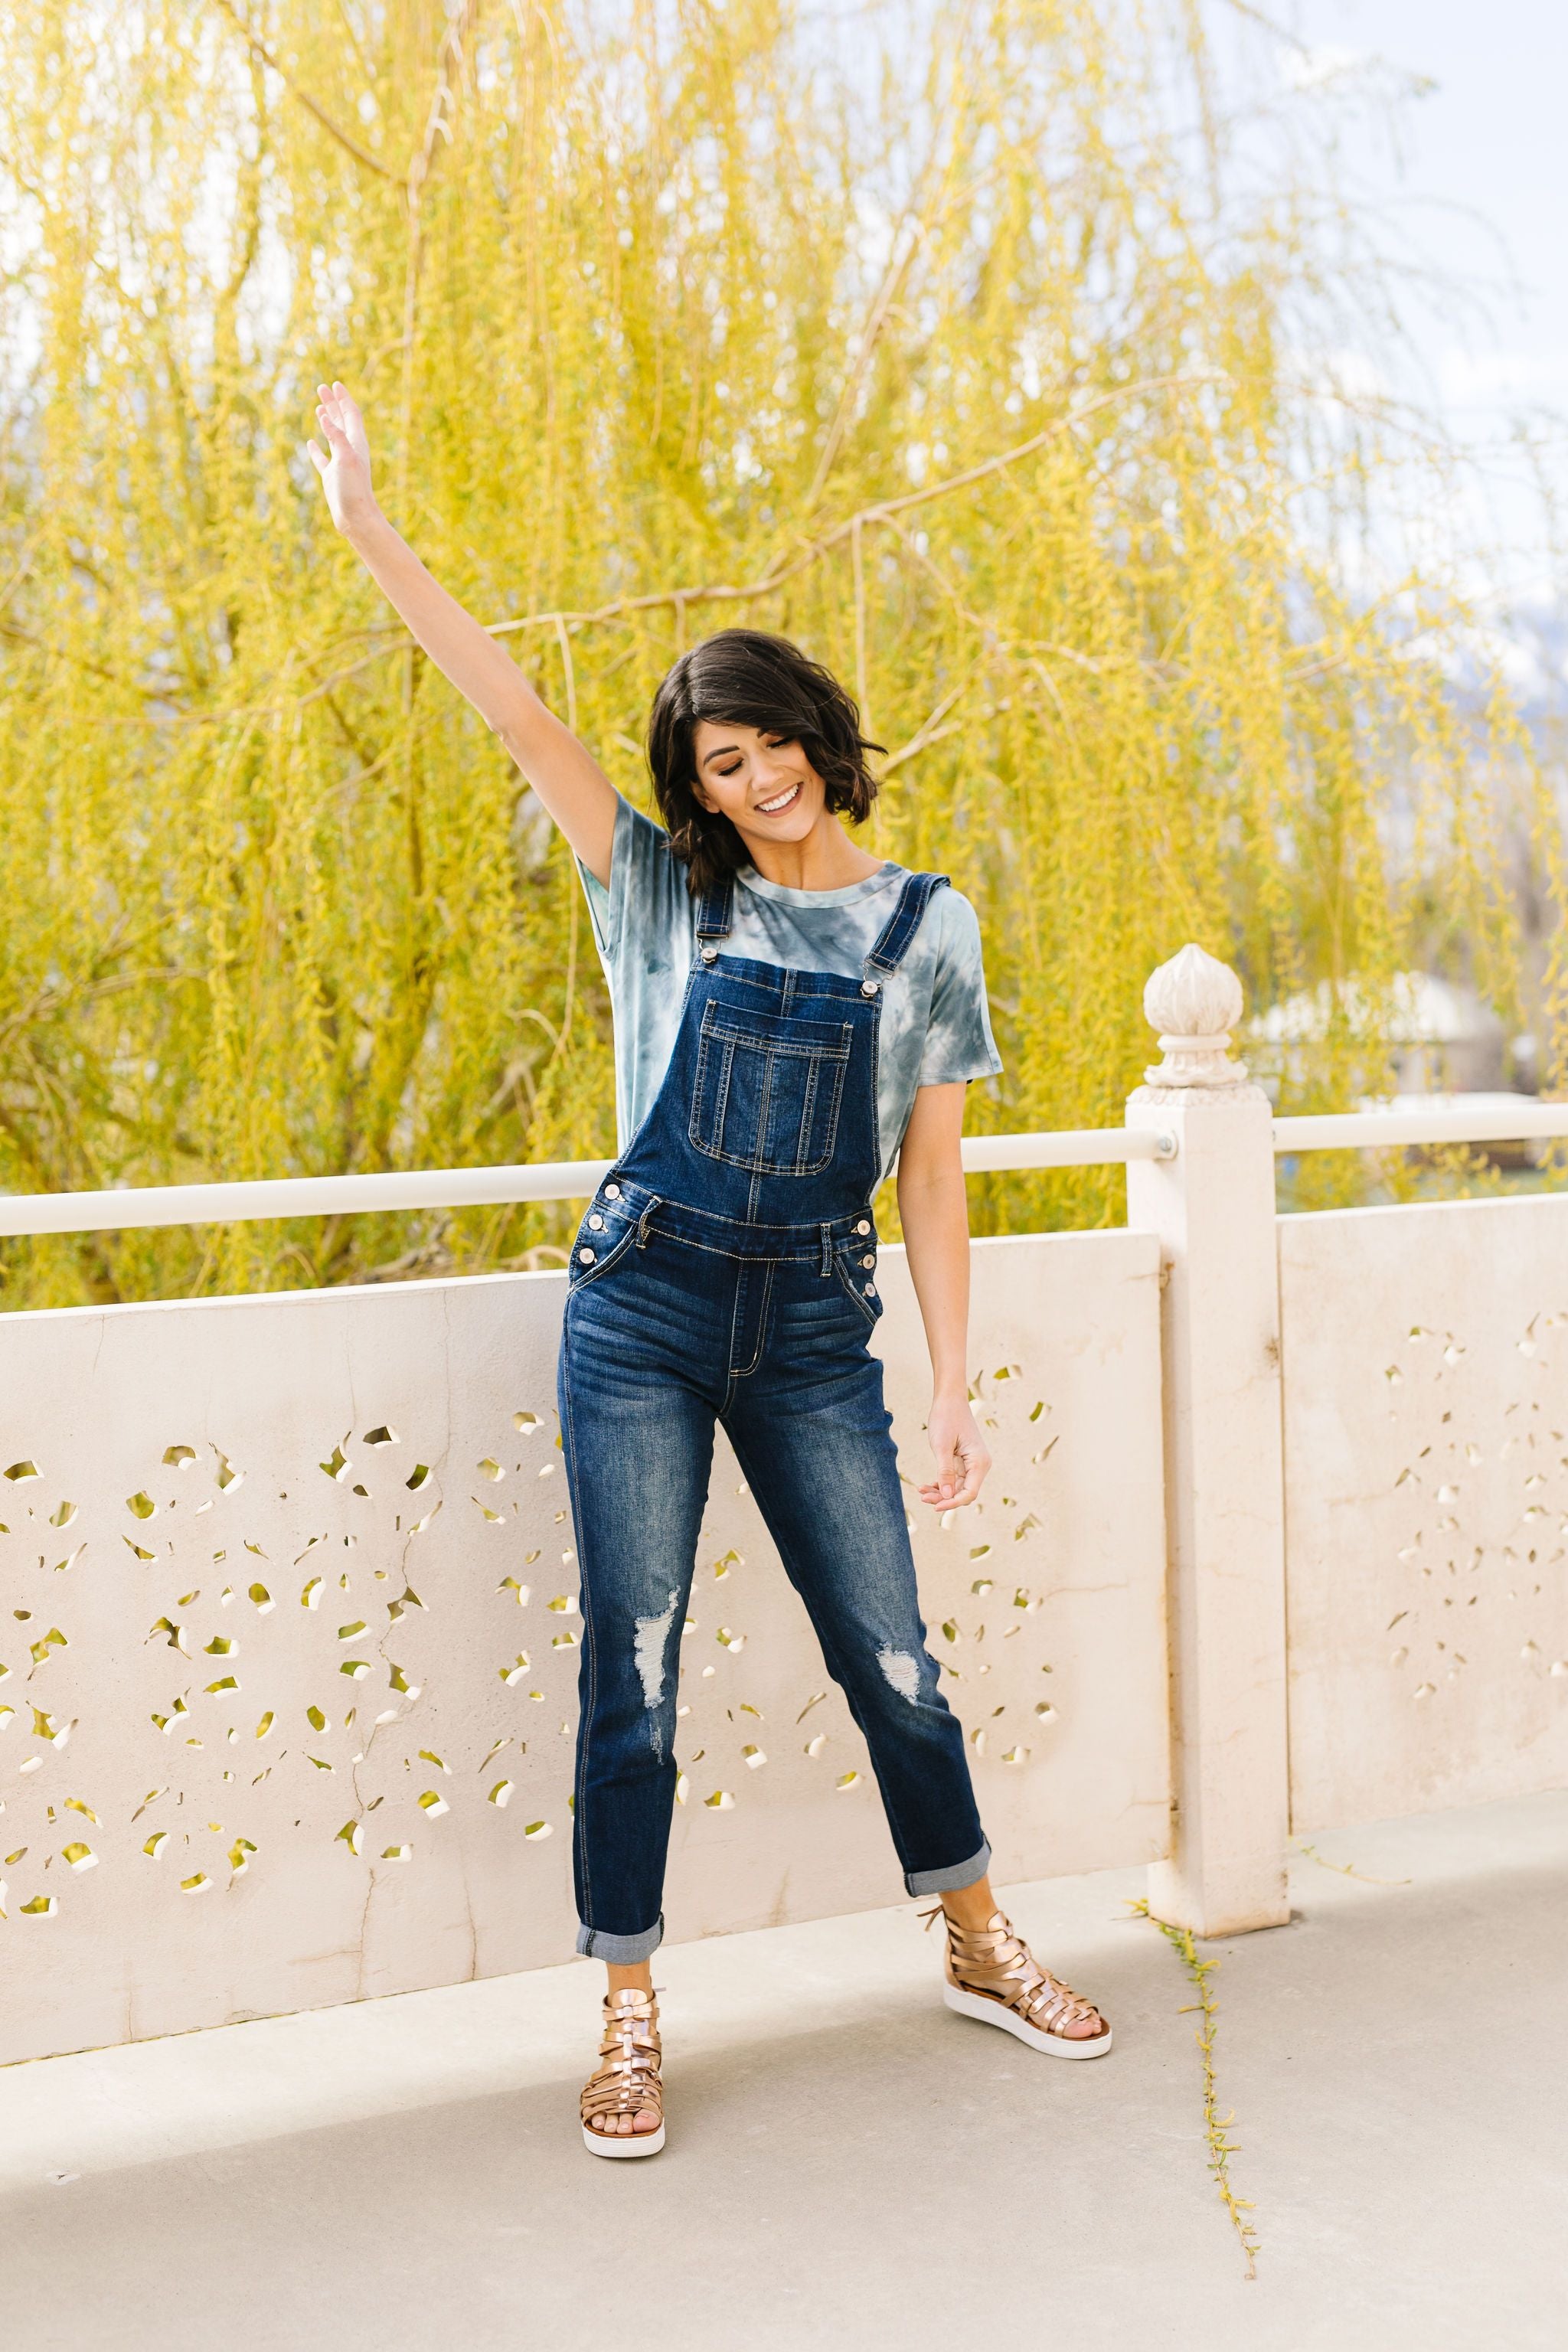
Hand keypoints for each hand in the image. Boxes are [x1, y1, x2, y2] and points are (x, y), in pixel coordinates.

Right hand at [306, 380, 378, 537]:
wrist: (356, 519)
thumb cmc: (354, 490)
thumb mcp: (346, 459)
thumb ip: (337, 437)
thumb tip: (325, 417)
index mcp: (357, 443)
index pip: (351, 414)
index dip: (343, 399)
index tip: (335, 384)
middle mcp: (350, 451)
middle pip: (342, 421)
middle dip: (333, 404)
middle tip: (321, 387)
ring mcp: (341, 463)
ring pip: (333, 436)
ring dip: (327, 421)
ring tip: (319, 407)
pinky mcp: (332, 477)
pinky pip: (322, 459)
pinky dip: (316, 449)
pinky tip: (310, 443)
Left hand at [918, 1392, 989, 1510]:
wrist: (949, 1399)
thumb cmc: (946, 1418)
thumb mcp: (942, 1446)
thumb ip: (945, 1472)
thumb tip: (947, 1496)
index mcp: (979, 1462)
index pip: (969, 1493)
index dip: (953, 1503)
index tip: (935, 1506)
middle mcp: (979, 1465)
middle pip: (962, 1492)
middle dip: (943, 1498)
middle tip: (922, 1497)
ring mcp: (972, 1464)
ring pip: (956, 1487)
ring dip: (940, 1492)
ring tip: (921, 1491)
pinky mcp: (963, 1462)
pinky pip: (953, 1479)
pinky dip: (940, 1484)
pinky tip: (925, 1486)